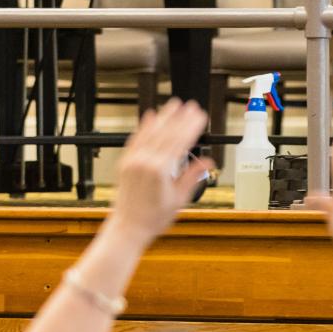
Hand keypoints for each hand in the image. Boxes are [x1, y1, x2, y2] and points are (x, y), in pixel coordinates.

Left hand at [107, 99, 213, 245]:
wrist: (129, 227)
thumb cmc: (154, 218)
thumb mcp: (179, 199)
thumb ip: (192, 176)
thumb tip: (207, 162)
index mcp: (160, 171)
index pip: (180, 142)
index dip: (191, 127)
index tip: (200, 117)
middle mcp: (145, 162)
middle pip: (166, 134)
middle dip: (180, 118)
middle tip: (191, 106)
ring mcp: (133, 160)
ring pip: (151, 133)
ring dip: (164, 117)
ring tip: (174, 105)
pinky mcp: (125, 162)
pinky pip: (136, 139)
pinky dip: (144, 127)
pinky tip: (150, 116)